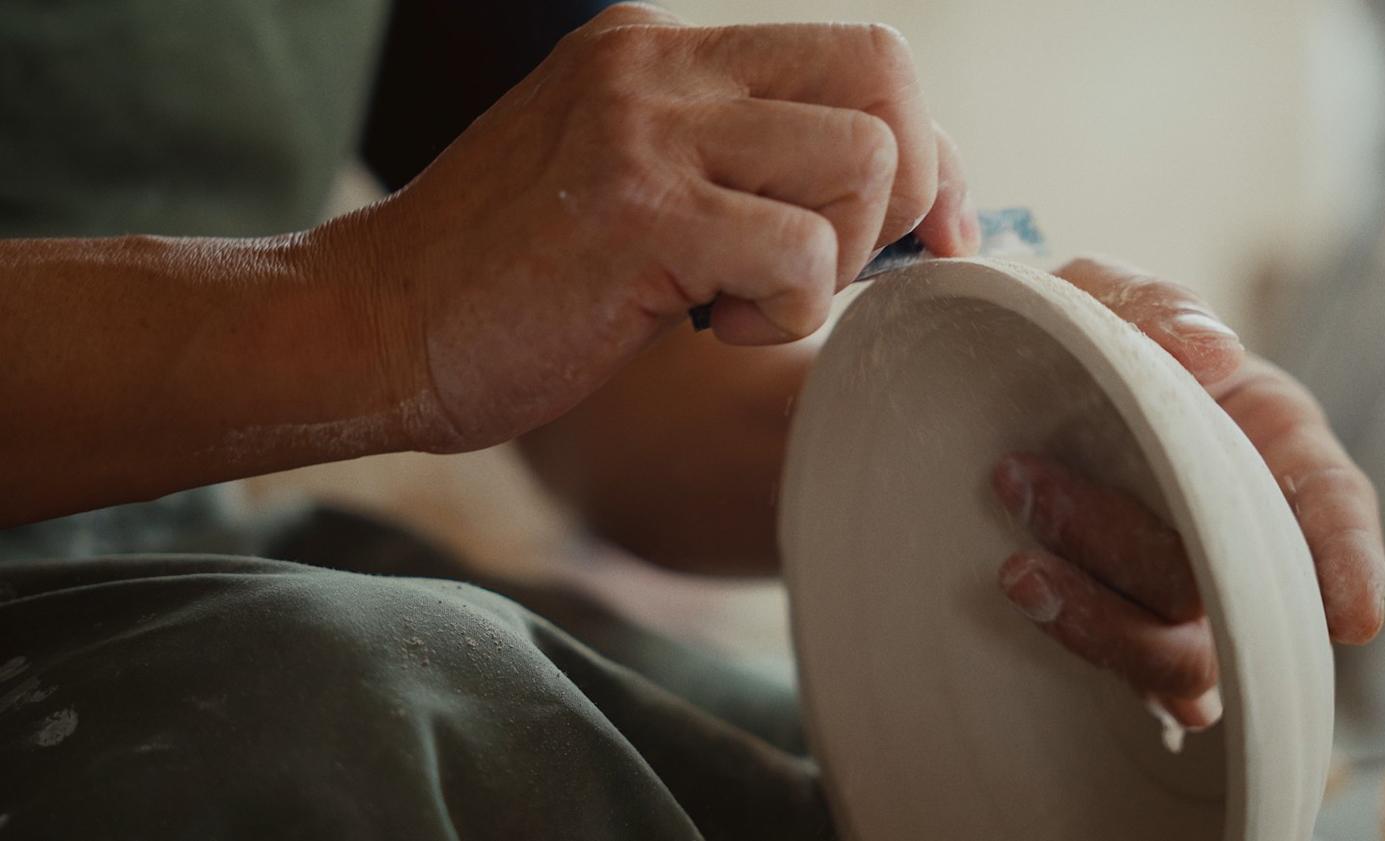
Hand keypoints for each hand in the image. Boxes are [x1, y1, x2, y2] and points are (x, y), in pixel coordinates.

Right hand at [319, 3, 978, 452]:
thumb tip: (894, 196)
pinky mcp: (636, 213)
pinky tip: (709, 329)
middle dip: (906, 190)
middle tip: (838, 268)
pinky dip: (785, 313)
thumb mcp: (630, 183)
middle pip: (884, 79)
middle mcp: (658, 64)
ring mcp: (644, 130)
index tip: (931, 232)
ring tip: (747, 300)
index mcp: (661, 50)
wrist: (373, 323)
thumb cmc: (510, 279)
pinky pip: (799, 251)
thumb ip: (737, 164)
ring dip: (837, 259)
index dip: (924, 150)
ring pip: (862, 160)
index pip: (859, 56)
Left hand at [990, 257, 1384, 727]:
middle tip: (1019, 478)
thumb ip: (1153, 309)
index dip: (1347, 558)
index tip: (1349, 615)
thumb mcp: (1099, 295)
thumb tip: (1212, 357)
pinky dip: (1085, 649)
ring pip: (1180, 650)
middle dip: (1121, 541)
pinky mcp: (1126, 634)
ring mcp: (1187, 597)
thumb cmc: (1073, 338)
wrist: (987, 392)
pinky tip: (1032, 606)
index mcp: (1267, 439)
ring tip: (1013, 565)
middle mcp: (1241, 531)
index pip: (1331, 503)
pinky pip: (1128, 676)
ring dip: (1096, 612)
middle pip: (1226, 580)